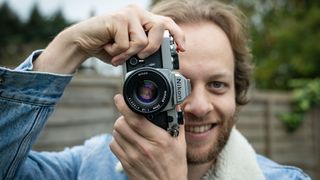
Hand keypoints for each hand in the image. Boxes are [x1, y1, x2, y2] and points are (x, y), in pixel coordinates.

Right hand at [33, 5, 185, 73]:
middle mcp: (137, 12)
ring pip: (142, 41)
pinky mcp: (117, 19)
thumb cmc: (107, 46)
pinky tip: (108, 47)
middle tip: (139, 57)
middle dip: (152, 48)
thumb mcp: (130, 50)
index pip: (166, 22)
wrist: (82, 42)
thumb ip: (143, 50)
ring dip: (129, 54)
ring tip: (116, 53)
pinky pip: (127, 44)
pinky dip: (117, 53)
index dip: (177, 35)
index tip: (181, 49)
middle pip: (160, 29)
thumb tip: (160, 62)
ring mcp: (128, 14)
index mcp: (143, 18)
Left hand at [110, 94, 186, 179]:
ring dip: (120, 127)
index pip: (135, 119)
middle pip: (120, 124)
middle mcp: (144, 148)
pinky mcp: (126, 164)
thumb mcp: (180, 143)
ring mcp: (133, 157)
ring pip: (115, 134)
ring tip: (129, 128)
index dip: (124, 106)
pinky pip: (114, 145)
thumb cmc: (175, 165)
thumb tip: (176, 105)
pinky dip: (117, 139)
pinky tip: (126, 140)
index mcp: (159, 140)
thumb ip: (177, 123)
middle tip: (129, 116)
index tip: (119, 98)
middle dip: (123, 116)